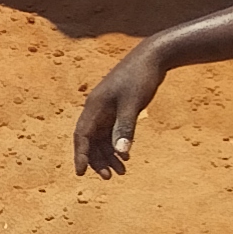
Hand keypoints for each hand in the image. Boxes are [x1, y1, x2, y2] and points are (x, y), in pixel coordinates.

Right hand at [75, 46, 164, 177]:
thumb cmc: (140, 78)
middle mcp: (97, 108)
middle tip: (109, 177)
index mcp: (95, 106)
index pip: (81, 135)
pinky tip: (126, 156)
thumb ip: (125, 128)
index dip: (80, 154)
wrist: (152, 57)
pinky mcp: (118, 107)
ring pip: (101, 137)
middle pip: (90, 140)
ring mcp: (107, 108)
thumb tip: (121, 154)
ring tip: (121, 172)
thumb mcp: (133, 104)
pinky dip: (116, 144)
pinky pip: (111, 131)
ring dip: (109, 154)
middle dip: (97, 159)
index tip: (81, 173)